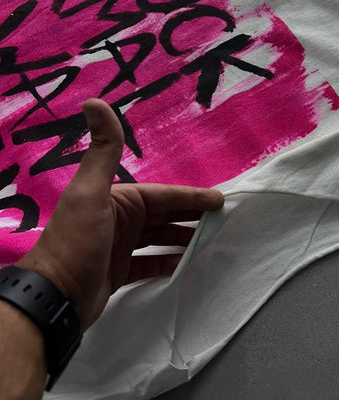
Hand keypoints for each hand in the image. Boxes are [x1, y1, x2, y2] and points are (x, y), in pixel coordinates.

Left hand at [17, 98, 223, 329]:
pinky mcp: (120, 271)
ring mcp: (120, 246)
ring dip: (184, 238)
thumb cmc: (76, 243)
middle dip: (193, 215)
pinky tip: (188, 264)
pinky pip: (152, 262)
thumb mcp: (91, 193)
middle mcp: (121, 219)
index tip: (220, 200)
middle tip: (224, 221)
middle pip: (165, 214)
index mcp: (119, 200)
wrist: (54, 299)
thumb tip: (94, 101)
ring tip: (212, 242)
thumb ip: (103, 150)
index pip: (164, 195)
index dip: (192, 196)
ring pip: (161, 237)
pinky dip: (169, 261)